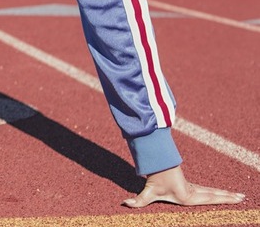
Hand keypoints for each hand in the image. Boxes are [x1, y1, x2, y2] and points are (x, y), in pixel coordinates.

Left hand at [123, 165, 244, 207]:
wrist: (155, 164)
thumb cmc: (153, 179)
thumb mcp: (147, 191)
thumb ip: (138, 200)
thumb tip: (125, 204)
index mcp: (188, 196)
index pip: (209, 198)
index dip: (222, 199)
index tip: (235, 199)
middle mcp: (194, 192)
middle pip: (215, 194)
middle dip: (229, 197)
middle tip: (243, 197)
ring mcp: (194, 188)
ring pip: (213, 191)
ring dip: (226, 194)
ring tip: (241, 196)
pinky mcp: (191, 187)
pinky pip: (208, 190)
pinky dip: (218, 192)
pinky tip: (225, 194)